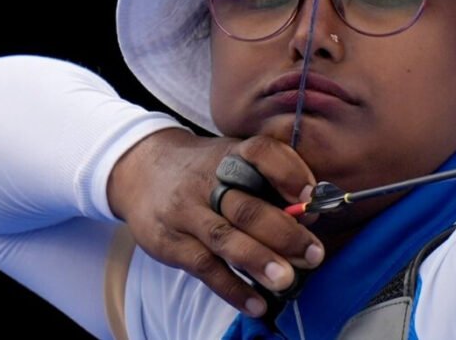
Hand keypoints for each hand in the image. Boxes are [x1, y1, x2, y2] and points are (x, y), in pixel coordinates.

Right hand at [107, 128, 324, 317]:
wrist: (141, 171)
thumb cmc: (206, 171)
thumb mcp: (234, 160)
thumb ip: (271, 181)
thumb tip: (310, 215)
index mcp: (231, 155)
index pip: (261, 153)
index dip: (288, 172)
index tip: (310, 195)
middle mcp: (207, 182)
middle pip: (246, 207)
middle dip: (284, 233)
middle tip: (314, 254)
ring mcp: (186, 213)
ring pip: (225, 238)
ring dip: (258, 261)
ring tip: (286, 280)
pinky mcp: (170, 243)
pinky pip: (204, 268)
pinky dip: (232, 289)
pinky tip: (257, 303)